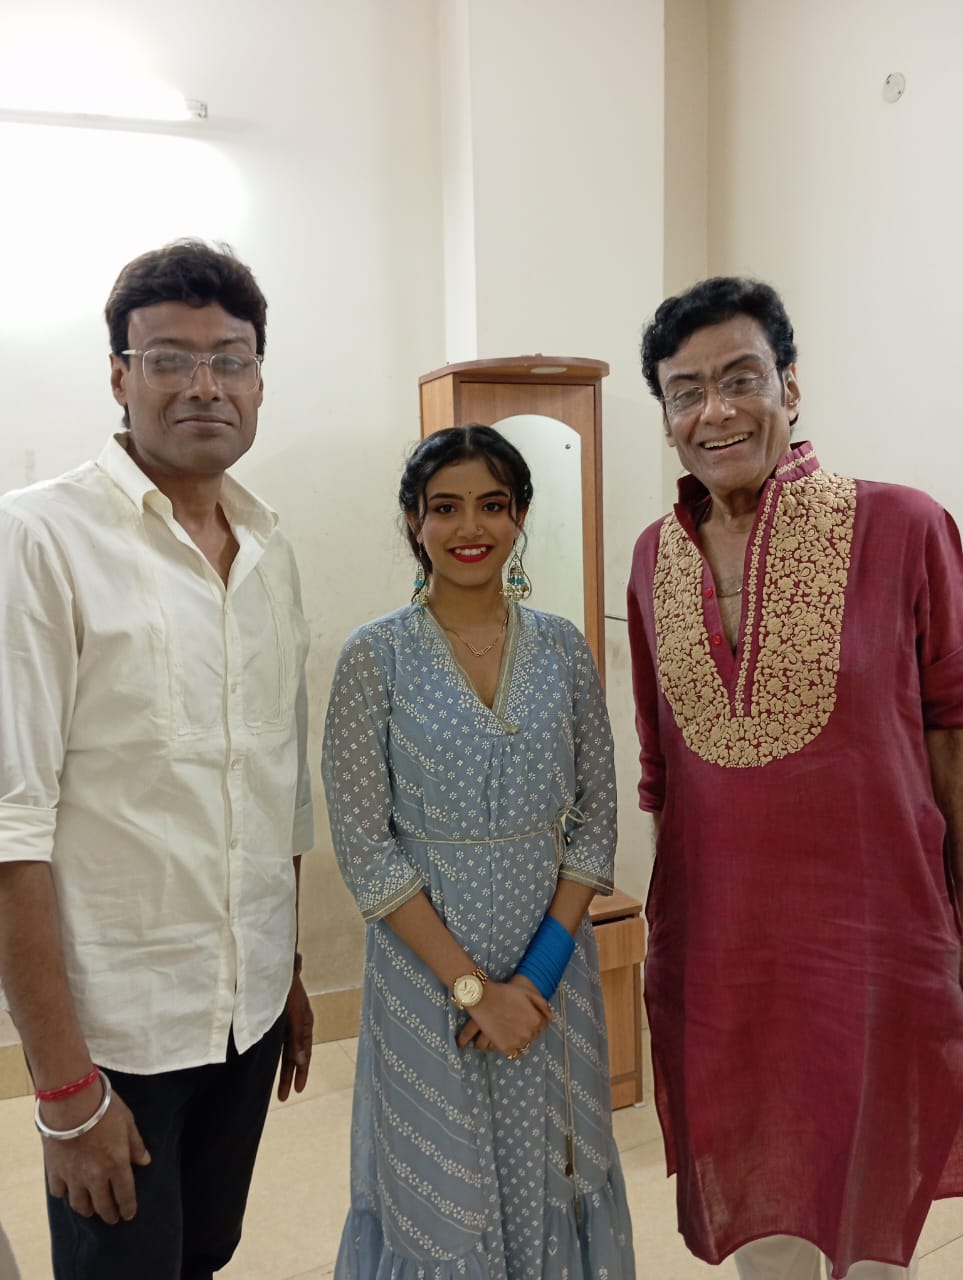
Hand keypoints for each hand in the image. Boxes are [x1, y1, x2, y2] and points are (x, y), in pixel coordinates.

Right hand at [43, 1086, 149, 1223]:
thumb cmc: (104, 1108)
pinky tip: (68, 1191)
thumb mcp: (128, 1122)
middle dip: (109, 1214)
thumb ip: (136, 1145)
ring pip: (80, 1204)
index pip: (125, 1195)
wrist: (71, 1101)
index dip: (128, 1208)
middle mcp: (95, 1176)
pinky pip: (59, 1192)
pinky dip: (65, 1194)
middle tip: (112, 1218)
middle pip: (102, 1205)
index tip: (128, 1215)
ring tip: (92, 1210)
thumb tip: (144, 1162)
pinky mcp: (55, 1171)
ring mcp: (73, 1176)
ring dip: (88, 1209)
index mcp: (116, 1164)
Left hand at [277, 973, 312, 1101]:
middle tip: (284, 1097)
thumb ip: (297, 1036)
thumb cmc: (286, 986)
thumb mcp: (293, 1011)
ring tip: (277, 1088)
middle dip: (290, 1076)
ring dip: (282, 1068)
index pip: (304, 1053)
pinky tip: (268, 1064)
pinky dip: (275, 1055)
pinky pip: (277, 1042)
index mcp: (305, 1022)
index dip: (302, 1072)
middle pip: (294, 1055)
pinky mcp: (274, 1018)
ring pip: (285, 1051)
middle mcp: (296, 1024)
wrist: (272, 965)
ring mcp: (285, 1021)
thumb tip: (301, 1061)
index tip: (297, 1090)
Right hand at [456, 975, 551, 1055]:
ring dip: (521, 1038)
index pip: (543, 1025)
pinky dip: (513, 1048)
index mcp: (537, 1019)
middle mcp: (530, 1033)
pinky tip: (507, 1039)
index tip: (526, 1015)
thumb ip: (542, 1005)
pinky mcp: (506, 1047)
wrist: (484, 998)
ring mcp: (518, 1041)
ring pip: (525, 1044)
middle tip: (516, 1020)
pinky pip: (515, 1053)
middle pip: (534, 1035)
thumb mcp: (527, 993)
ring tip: (510, 1028)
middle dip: (528, 1028)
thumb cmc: (505, 993)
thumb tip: (551, 1017)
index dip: (534, 1019)